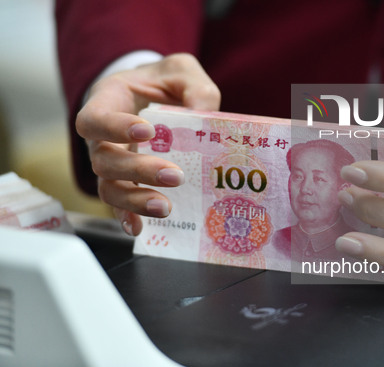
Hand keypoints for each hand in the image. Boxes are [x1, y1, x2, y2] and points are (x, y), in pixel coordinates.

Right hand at [76, 53, 220, 235]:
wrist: (157, 94)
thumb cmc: (164, 81)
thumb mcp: (182, 72)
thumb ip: (195, 87)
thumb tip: (206, 115)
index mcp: (108, 102)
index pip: (95, 117)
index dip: (114, 126)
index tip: (146, 130)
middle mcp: (102, 136)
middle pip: (104, 160)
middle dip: (138, 170)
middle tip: (174, 175)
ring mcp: (112, 162)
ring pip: (108, 187)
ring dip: (134, 200)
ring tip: (164, 207)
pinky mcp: (126, 181)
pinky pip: (119, 203)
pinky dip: (128, 217)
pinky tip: (140, 228)